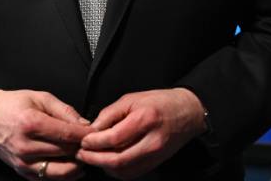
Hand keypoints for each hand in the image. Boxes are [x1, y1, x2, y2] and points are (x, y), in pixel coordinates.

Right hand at [0, 89, 91, 179]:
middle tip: (92, 143)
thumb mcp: (40, 98)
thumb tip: (85, 125)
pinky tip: (69, 162)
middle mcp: (26, 146)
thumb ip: (65, 111)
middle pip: (67, 153)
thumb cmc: (11, 105)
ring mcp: (23, 162)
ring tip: (81, 153)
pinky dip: (63, 173)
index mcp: (31, 124)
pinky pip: (50, 178)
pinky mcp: (22, 172)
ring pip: (62, 171)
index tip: (97, 133)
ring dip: (77, 164)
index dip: (87, 135)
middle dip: (83, 148)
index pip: (68, 135)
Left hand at [76, 88, 205, 178]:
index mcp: (145, 119)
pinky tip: (108, 162)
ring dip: (104, 167)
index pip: (114, 138)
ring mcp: (156, 155)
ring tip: (93, 158)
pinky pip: (132, 173)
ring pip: (124, 170)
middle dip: (95, 159)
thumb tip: (93, 129)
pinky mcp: (156, 163)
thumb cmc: (160, 102)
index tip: (84, 141)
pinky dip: (117, 170)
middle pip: (118, 159)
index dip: (94, 142)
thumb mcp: (132, 98)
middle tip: (82, 154)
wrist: (188, 112)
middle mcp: (152, 141)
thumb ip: (110, 114)